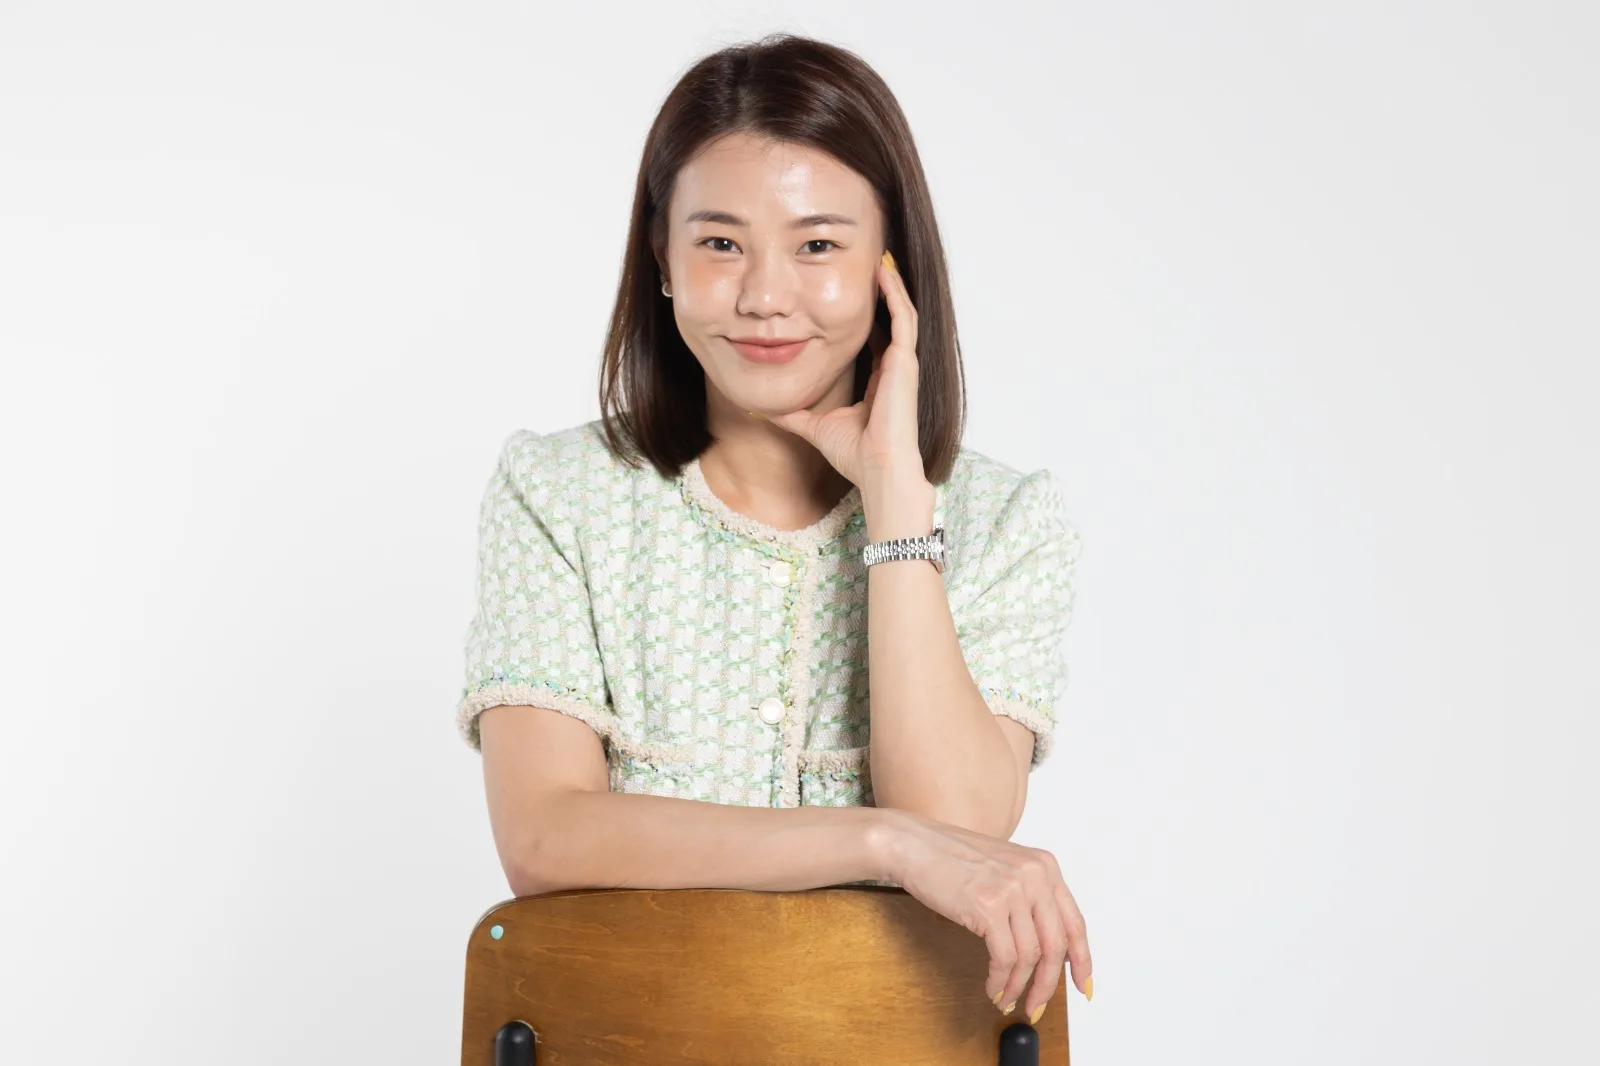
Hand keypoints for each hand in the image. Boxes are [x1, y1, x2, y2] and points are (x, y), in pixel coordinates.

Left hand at [767, 250, 924, 493]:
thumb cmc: (854, 454)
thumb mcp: (813, 425)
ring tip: (879, 258)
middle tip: (868, 263)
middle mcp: (893, 368)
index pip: (873, 337)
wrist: (876, 468)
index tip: (849, 293)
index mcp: (878, 380)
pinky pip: (904, 317)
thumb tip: (762, 410)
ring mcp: (903, 363)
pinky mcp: (906, 360)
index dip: (866, 315)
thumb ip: (793, 415)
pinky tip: (884, 271)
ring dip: (891, 284)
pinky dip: (895, 292)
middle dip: (880, 292)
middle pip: (889, 319)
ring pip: (901, 312)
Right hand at [872, 809, 1093, 1021]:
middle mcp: (1035, 876)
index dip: (1082, 961)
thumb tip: (1051, 951)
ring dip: (1019, 987)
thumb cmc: (952, 859)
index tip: (1083, 986)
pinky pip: (1004, 958)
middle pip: (1056, 946)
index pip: (1075, 922)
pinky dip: (1000, 980)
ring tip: (1006, 998)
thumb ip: (1031, 899)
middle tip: (1037, 1005)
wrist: (913, 844)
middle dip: (1048, 984)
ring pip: (1030, 956)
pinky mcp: (987, 906)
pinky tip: (992, 986)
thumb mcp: (1005, 870)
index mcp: (1045, 867)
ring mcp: (1012, 890)